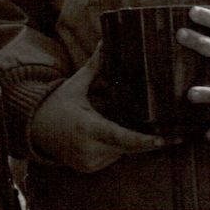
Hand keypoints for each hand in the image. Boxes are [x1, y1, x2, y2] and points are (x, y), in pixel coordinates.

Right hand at [29, 52, 174, 172]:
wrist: (35, 128)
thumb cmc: (58, 103)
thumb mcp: (76, 84)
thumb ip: (95, 65)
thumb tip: (106, 41)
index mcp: (88, 127)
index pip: (121, 137)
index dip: (144, 140)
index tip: (164, 139)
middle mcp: (89, 149)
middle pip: (127, 146)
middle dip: (147, 139)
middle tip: (175, 133)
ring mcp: (88, 162)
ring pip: (121, 152)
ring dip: (128, 141)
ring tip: (135, 126)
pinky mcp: (88, 168)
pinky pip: (111, 158)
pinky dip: (116, 147)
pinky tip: (116, 134)